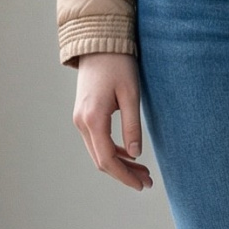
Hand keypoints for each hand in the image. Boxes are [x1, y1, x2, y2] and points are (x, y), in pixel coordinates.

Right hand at [72, 52, 151, 188]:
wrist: (99, 44)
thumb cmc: (118, 65)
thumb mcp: (131, 95)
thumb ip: (132, 126)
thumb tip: (137, 155)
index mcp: (93, 120)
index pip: (108, 159)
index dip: (125, 176)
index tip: (142, 185)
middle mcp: (82, 122)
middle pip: (101, 160)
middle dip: (124, 174)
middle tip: (148, 181)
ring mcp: (81, 119)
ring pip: (98, 152)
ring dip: (119, 164)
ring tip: (143, 171)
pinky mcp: (84, 115)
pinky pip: (97, 141)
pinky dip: (113, 151)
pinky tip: (131, 154)